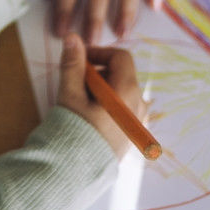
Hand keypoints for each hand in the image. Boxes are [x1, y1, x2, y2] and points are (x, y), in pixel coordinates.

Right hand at [56, 34, 146, 158]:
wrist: (76, 172)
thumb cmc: (74, 131)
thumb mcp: (70, 94)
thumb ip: (72, 64)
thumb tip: (72, 37)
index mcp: (128, 91)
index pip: (120, 57)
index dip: (98, 52)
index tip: (78, 59)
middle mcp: (139, 104)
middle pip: (121, 74)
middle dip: (97, 72)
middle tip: (74, 83)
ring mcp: (137, 120)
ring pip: (121, 91)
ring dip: (101, 89)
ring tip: (80, 102)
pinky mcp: (131, 134)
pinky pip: (123, 108)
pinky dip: (107, 104)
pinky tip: (89, 117)